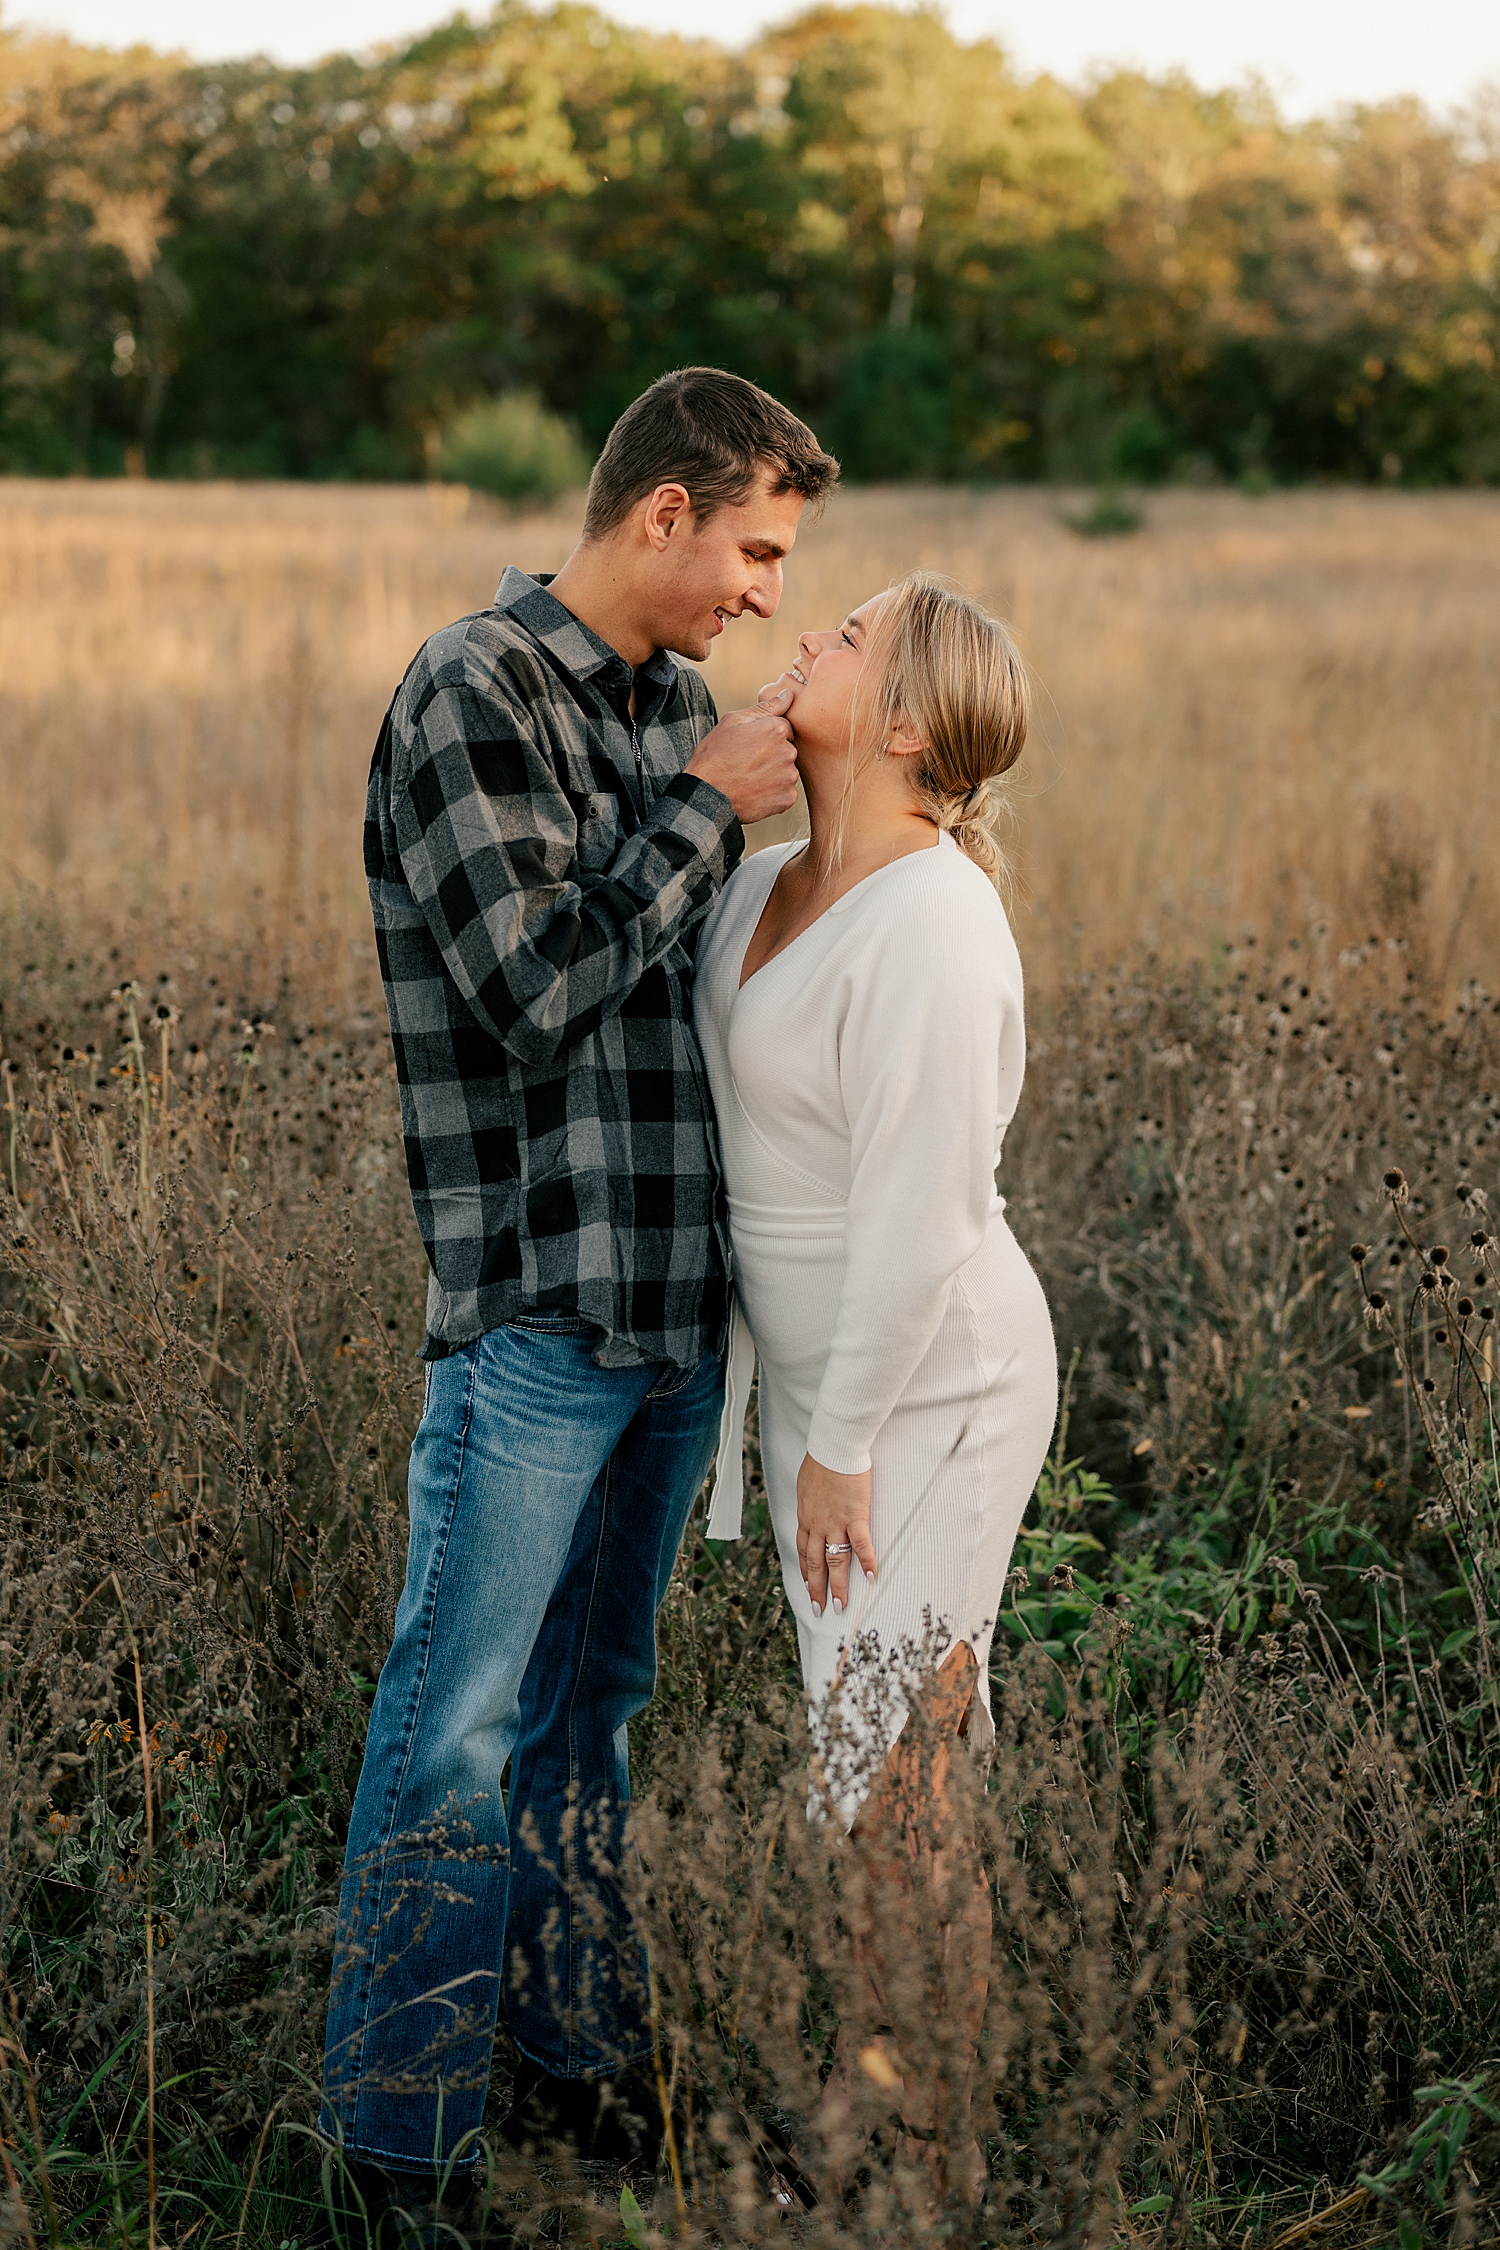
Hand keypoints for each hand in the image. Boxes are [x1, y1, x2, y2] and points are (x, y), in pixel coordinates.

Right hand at [685, 686, 798, 824]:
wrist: (706, 795)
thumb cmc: (715, 756)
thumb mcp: (733, 722)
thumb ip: (766, 707)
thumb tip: (788, 695)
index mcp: (776, 729)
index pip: (783, 728)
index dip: (765, 737)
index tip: (750, 746)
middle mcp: (788, 752)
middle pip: (787, 749)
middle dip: (773, 755)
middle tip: (748, 763)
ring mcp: (789, 776)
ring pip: (787, 771)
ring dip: (775, 775)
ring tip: (750, 778)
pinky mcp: (787, 798)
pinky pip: (787, 792)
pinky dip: (775, 793)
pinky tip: (756, 792)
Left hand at [796, 1454, 876, 1618]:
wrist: (832, 1448)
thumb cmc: (820, 1461)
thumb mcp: (806, 1484)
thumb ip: (810, 1500)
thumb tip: (811, 1505)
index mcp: (806, 1517)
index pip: (803, 1550)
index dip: (806, 1570)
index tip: (808, 1585)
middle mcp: (817, 1524)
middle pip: (815, 1563)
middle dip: (817, 1589)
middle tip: (820, 1608)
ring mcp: (835, 1522)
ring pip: (835, 1561)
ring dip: (837, 1585)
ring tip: (840, 1604)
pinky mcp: (855, 1515)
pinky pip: (861, 1544)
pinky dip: (867, 1562)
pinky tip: (873, 1577)